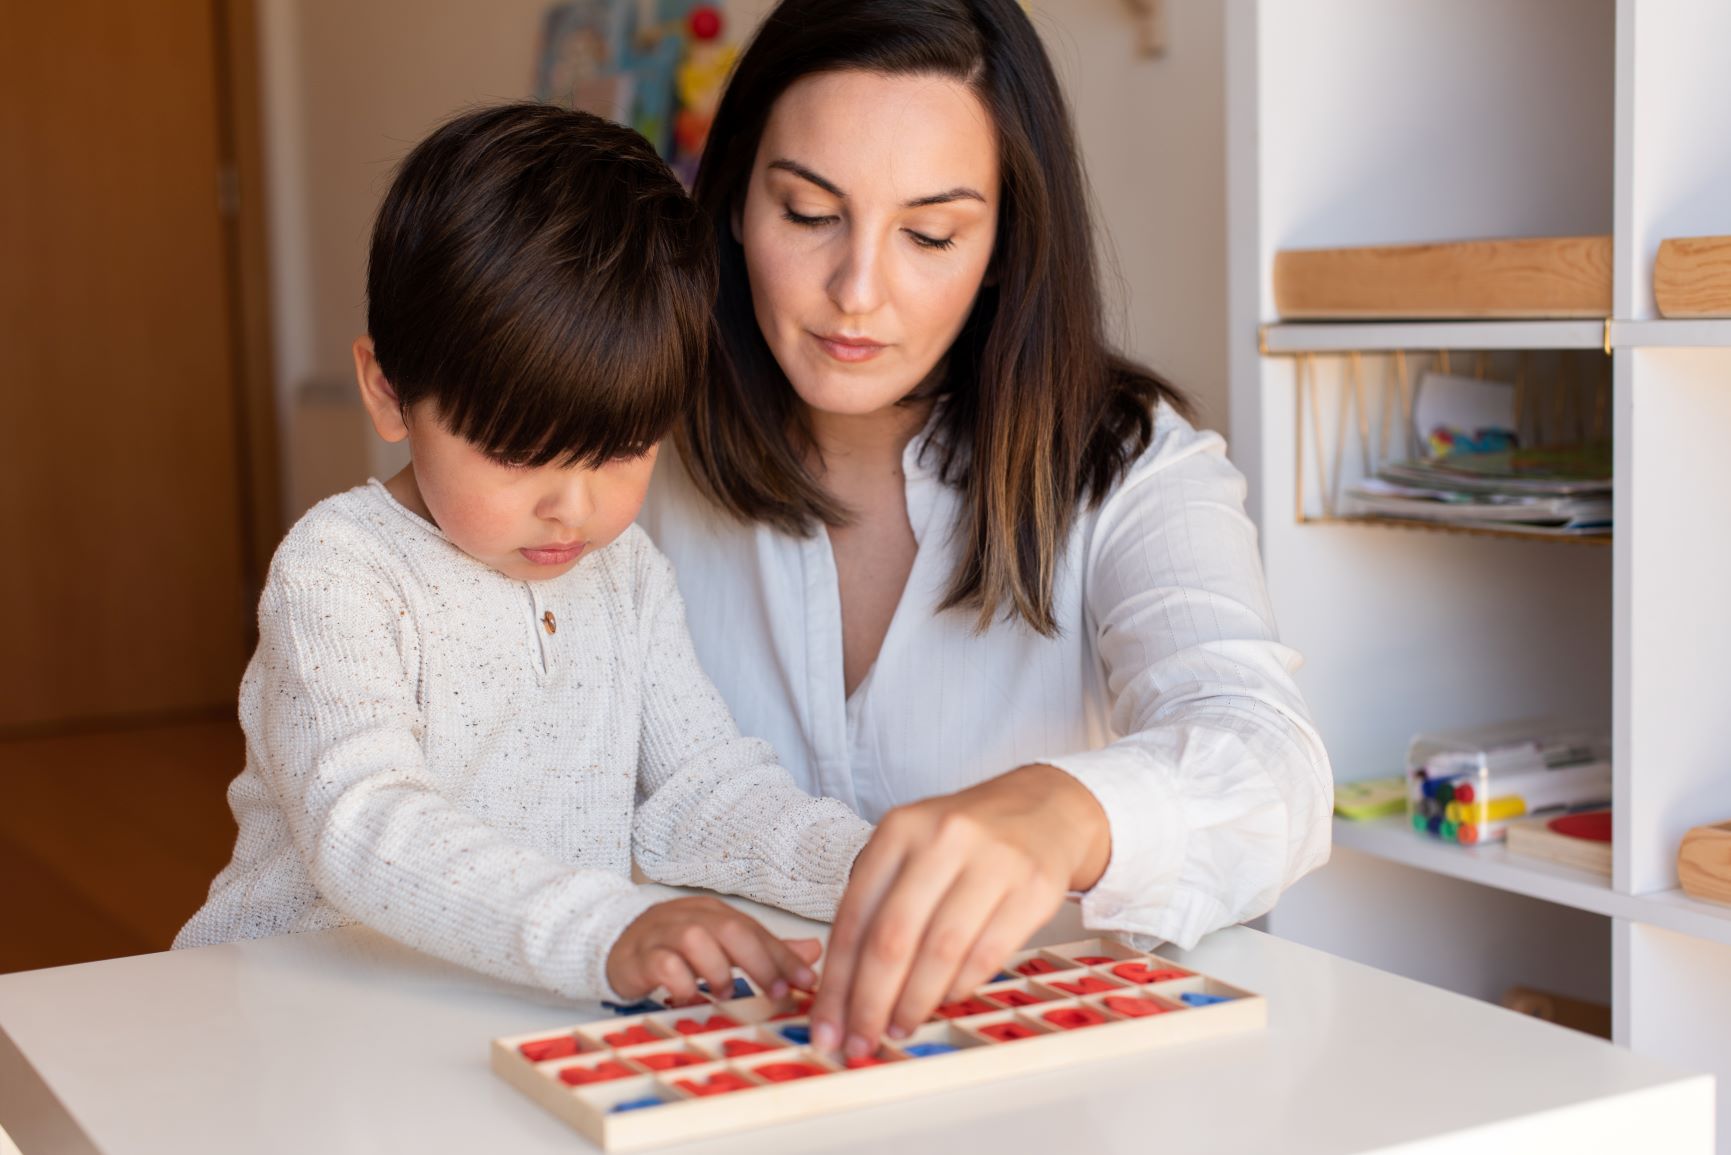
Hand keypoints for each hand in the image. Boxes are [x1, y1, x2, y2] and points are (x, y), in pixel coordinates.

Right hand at [606, 895, 821, 1001]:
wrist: (616, 943)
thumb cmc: (674, 947)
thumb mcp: (723, 946)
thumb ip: (765, 949)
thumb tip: (813, 951)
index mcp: (714, 913)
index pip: (755, 929)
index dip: (783, 955)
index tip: (806, 982)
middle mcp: (691, 917)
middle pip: (729, 928)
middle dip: (759, 961)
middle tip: (776, 991)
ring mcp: (662, 934)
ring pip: (695, 939)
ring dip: (717, 970)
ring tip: (725, 993)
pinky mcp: (639, 956)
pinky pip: (662, 964)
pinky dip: (681, 983)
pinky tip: (689, 998)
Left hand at [809, 764, 1110, 1059]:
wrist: (1044, 808)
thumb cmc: (965, 840)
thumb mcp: (912, 848)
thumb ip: (878, 903)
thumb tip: (843, 988)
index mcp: (901, 828)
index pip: (855, 915)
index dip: (837, 980)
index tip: (827, 1023)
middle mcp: (943, 839)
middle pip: (893, 938)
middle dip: (870, 1002)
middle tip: (859, 1040)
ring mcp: (993, 863)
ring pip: (940, 953)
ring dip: (914, 1003)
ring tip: (899, 1027)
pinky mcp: (1034, 889)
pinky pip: (987, 955)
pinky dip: (958, 988)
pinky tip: (943, 1000)